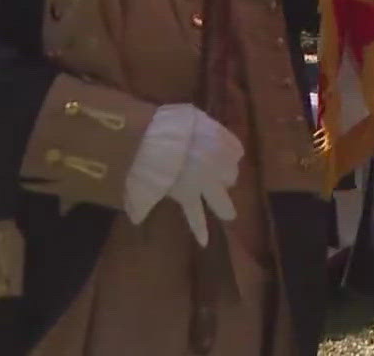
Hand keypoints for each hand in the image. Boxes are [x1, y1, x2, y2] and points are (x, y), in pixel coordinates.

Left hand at [122, 103, 242, 246]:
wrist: (160, 131)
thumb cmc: (148, 160)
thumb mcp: (141, 185)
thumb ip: (141, 203)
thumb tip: (136, 219)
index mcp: (188, 193)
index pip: (196, 217)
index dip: (200, 231)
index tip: (204, 243)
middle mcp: (208, 180)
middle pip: (223, 200)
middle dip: (226, 209)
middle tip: (230, 214)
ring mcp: (219, 159)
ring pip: (232, 173)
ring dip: (226, 175)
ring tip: (221, 172)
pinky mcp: (224, 139)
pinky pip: (236, 151)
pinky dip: (232, 153)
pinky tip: (228, 152)